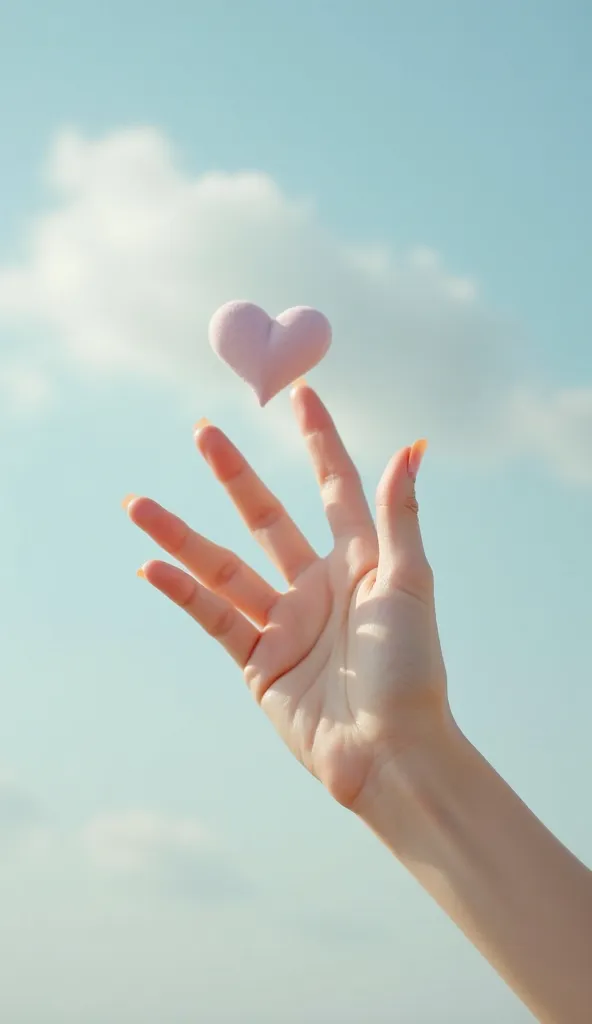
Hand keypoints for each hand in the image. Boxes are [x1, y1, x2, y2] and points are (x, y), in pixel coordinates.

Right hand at [125, 384, 450, 809]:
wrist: (391, 751)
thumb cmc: (411, 667)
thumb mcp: (409, 583)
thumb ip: (400, 516)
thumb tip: (413, 446)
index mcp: (359, 561)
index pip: (335, 486)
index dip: (319, 440)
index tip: (300, 393)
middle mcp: (318, 585)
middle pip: (266, 517)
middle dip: (235, 475)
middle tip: (203, 431)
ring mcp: (285, 623)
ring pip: (224, 567)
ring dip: (181, 536)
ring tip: (137, 505)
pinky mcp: (259, 661)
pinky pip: (215, 617)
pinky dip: (182, 593)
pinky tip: (149, 568)